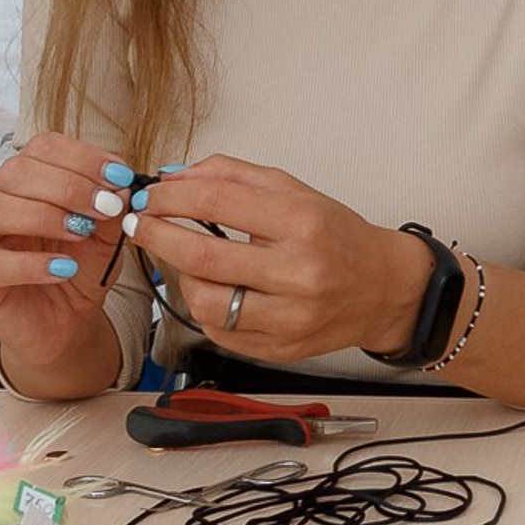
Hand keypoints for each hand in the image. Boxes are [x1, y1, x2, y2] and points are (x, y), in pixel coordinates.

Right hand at [0, 132, 132, 384]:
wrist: (67, 323)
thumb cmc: (79, 269)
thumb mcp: (105, 234)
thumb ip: (111, 207)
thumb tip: (120, 185)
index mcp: (27, 180)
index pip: (43, 147)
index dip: (82, 157)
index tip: (118, 176)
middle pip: (16, 172)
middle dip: (66, 185)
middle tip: (102, 207)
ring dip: (42, 215)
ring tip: (80, 232)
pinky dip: (30, 263)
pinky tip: (63, 268)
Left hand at [121, 156, 430, 364]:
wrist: (382, 288)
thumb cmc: (336, 236)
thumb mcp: (293, 190)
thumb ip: (233, 176)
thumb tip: (175, 176)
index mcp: (301, 221)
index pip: (217, 201)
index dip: (172, 197)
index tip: (151, 196)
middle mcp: (298, 271)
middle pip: (202, 255)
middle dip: (158, 236)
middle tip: (142, 224)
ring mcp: (290, 316)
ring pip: (205, 302)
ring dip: (181, 278)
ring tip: (186, 261)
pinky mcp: (282, 349)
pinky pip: (221, 332)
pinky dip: (207, 308)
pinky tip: (214, 290)